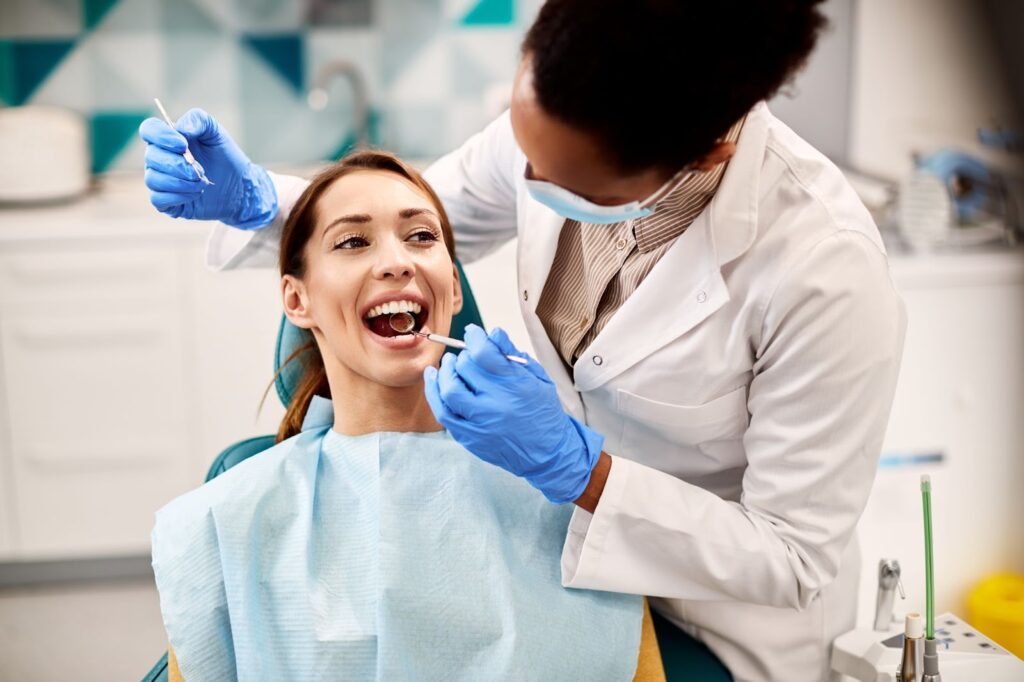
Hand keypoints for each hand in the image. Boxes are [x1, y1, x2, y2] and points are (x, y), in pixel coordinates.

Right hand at [138, 108, 276, 228]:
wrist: (238, 186)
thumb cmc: (223, 156)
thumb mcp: (215, 132)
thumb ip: (198, 120)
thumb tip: (181, 128)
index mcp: (167, 138)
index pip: (149, 129)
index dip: (161, 136)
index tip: (183, 145)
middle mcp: (158, 158)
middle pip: (151, 157)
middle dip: (178, 164)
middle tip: (201, 170)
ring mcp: (160, 180)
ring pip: (153, 179)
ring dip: (181, 182)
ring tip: (203, 182)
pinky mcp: (165, 202)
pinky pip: (158, 199)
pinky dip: (179, 196)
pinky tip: (197, 193)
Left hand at [423, 325, 602, 503]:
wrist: (547, 454)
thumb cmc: (543, 412)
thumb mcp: (538, 378)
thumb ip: (512, 355)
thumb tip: (492, 333)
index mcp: (516, 386)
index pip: (484, 353)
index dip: (474, 338)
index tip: (472, 333)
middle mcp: (496, 404)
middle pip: (465, 369)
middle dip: (463, 356)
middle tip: (465, 355)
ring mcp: (480, 423)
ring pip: (449, 390)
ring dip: (444, 372)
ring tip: (448, 364)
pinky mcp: (469, 437)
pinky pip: (443, 412)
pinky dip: (435, 393)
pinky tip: (434, 379)